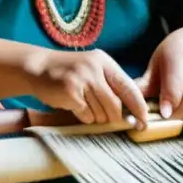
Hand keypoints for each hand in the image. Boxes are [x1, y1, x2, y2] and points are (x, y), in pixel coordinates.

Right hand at [23, 49, 150, 128]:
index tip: (144, 121)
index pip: (129, 87)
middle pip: (115, 105)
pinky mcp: (69, 92)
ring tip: (84, 105)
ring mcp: (81, 79)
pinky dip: (83, 116)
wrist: (37, 67)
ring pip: (101, 113)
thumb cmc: (69, 72)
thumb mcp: (92, 68)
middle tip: (107, 118)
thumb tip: (133, 111)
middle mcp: (94, 68)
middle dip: (113, 117)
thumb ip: (111, 84)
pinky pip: (86, 116)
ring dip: (95, 116)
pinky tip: (74, 106)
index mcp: (104, 62)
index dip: (139, 107)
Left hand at [136, 31, 182, 119]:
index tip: (164, 114)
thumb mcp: (155, 64)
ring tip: (178, 115)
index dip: (171, 99)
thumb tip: (129, 103)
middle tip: (167, 118)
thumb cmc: (171, 57)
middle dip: (180, 111)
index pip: (176, 80)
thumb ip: (145, 84)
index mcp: (178, 52)